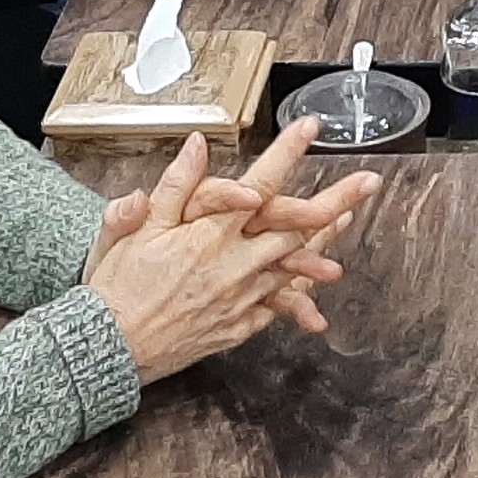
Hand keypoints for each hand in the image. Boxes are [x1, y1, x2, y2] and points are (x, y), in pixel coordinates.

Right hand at [88, 121, 381, 332]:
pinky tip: (319, 280)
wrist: (109, 347)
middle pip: (295, 228)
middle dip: (336, 201)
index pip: (259, 185)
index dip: (287, 154)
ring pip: (295, 266)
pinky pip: (278, 306)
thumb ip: (173, 187)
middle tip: (368, 182)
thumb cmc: (117, 286)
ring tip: (350, 219)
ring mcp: (240, 297)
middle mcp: (233, 265)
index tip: (311, 129)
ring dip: (326, 242)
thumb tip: (197, 146)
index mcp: (208, 235)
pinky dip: (303, 293)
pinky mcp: (238, 324)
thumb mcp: (134, 228)